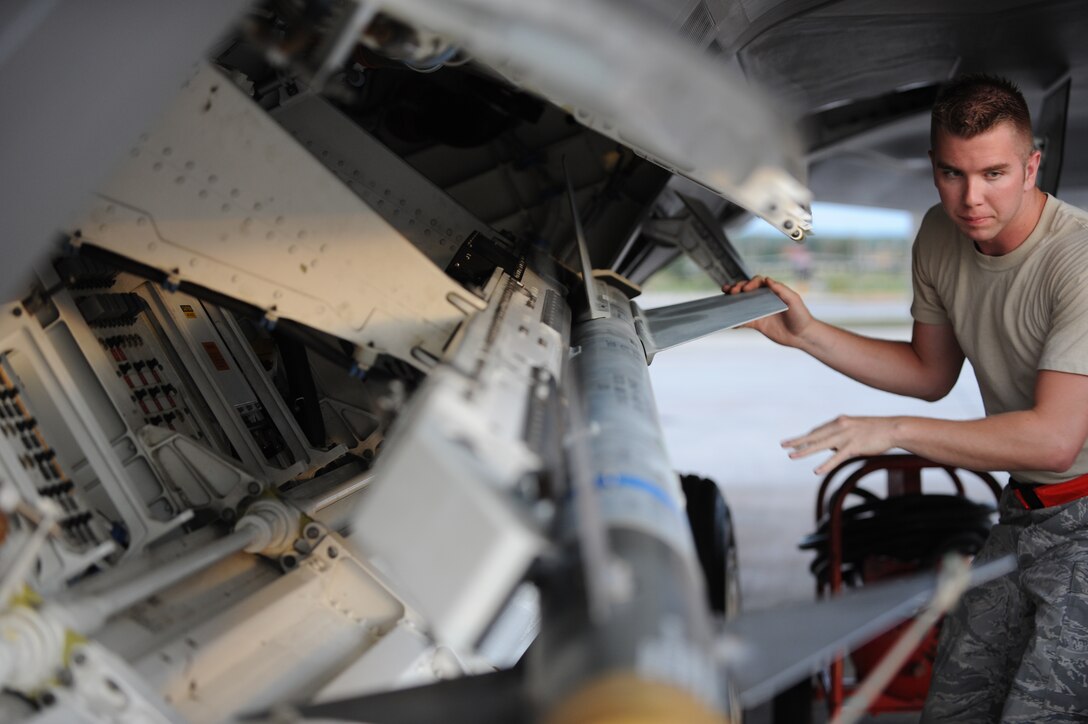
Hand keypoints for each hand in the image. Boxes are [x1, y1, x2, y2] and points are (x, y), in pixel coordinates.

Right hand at [722, 275, 813, 346]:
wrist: (802, 336)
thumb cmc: (801, 316)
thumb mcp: (794, 300)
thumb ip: (781, 289)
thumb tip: (767, 279)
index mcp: (772, 291)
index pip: (758, 282)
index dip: (750, 283)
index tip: (745, 289)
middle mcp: (764, 299)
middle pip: (747, 290)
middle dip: (737, 288)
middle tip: (731, 291)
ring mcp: (759, 311)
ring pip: (742, 303)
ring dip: (733, 300)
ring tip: (724, 297)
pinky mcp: (757, 323)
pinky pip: (743, 320)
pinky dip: (735, 320)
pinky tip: (729, 319)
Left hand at [782, 415, 900, 474]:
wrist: (893, 428)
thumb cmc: (875, 430)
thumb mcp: (854, 429)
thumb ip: (841, 436)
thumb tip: (831, 447)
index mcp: (839, 421)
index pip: (817, 430)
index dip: (805, 437)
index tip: (794, 442)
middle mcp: (839, 426)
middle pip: (814, 435)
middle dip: (797, 441)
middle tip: (783, 445)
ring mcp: (845, 436)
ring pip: (820, 445)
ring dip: (804, 451)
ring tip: (791, 456)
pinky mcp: (854, 447)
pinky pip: (836, 458)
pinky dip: (826, 465)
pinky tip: (816, 471)